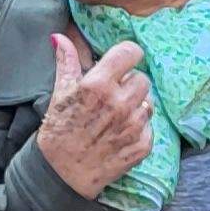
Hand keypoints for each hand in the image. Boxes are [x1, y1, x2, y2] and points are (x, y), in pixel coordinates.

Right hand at [33, 35, 153, 201]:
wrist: (62, 173)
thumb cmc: (59, 131)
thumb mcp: (59, 93)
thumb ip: (66, 62)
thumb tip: (60, 37)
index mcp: (98, 85)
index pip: (130, 53)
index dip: (127, 54)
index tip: (122, 62)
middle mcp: (120, 103)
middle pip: (142, 78)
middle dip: (128, 83)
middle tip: (112, 95)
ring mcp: (134, 126)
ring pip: (148, 102)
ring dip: (135, 106)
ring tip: (115, 116)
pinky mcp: (143, 146)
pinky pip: (150, 126)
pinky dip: (139, 128)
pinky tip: (120, 133)